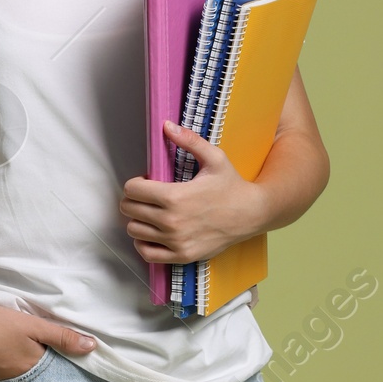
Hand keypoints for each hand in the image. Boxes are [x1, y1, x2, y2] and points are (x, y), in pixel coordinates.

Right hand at [0, 295, 94, 381]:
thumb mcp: (32, 326)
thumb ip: (62, 336)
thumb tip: (93, 348)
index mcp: (32, 368)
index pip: (52, 369)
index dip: (57, 360)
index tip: (60, 355)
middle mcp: (16, 380)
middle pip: (33, 373)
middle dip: (37, 365)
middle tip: (37, 351)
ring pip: (15, 373)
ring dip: (18, 365)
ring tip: (15, 350)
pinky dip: (1, 364)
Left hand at [119, 123, 269, 264]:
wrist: (253, 214)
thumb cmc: (233, 186)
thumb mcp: (214, 158)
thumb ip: (189, 141)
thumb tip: (167, 126)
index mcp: (174, 196)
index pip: (131, 190)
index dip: (136, 183)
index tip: (146, 183)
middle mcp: (171, 221)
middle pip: (129, 210)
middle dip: (134, 199)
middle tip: (148, 197)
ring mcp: (175, 241)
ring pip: (134, 231)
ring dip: (138, 220)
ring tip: (152, 213)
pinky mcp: (181, 255)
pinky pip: (147, 254)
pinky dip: (143, 243)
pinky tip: (153, 233)